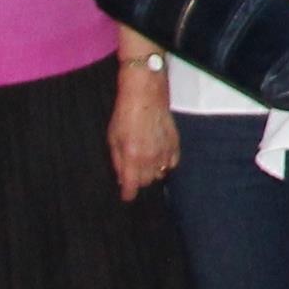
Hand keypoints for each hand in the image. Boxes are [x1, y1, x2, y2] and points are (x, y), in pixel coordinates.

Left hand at [110, 68, 178, 198]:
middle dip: (139, 179)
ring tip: (145, 160)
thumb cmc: (125, 113)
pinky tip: (158, 154)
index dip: (128, 194)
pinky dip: (165, 163)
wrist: (145, 93)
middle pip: (146, 181)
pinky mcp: (175, 143)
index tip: (126, 196)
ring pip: (160, 174)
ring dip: (152, 171)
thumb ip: (117, 160)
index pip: (132, 186)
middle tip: (133, 169)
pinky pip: (172, 163)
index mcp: (132, 156)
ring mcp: (164, 151)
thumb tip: (121, 177)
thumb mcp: (113, 137)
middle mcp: (150, 157)